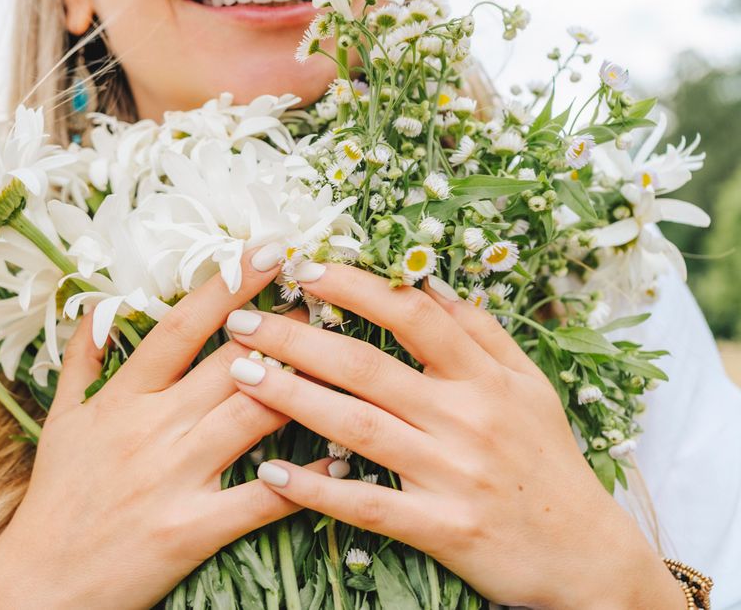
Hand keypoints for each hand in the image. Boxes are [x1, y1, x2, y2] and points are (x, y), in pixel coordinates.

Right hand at [0, 245, 324, 609]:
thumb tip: (95, 307)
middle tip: (327, 290)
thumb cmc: (56, 498)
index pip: (181, 327)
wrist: (41, 581)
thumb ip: (80, 361)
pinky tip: (342, 459)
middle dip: (284, 324)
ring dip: (303, 386)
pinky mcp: (194, 529)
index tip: (267, 249)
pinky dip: (305, 480)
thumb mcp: (59, 421)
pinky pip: (261, 498)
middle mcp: (152, 429)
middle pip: (231, 364)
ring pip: (253, 418)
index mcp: (122, 398)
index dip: (228, 285)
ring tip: (347, 357)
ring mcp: (175, 478)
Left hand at [223, 263, 685, 609]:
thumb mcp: (531, 388)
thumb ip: (482, 335)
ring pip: (358, 427)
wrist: (586, 557)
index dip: (356, 287)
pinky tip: (271, 473)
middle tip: (242, 322)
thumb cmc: (548, 463)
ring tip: (241, 374)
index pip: (413, 316)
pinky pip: (367, 505)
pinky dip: (317, 490)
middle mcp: (468, 418)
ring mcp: (453, 474)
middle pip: (367, 367)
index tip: (304, 269)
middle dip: (297, 339)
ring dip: (292, 398)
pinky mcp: (442, 529)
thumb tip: (430, 284)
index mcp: (487, 378)